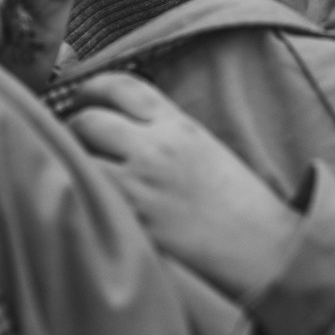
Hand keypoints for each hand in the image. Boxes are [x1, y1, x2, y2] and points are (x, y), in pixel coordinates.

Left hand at [65, 72, 300, 299]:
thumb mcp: (205, 148)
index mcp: (178, 125)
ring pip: (78, 158)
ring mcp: (140, 185)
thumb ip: (164, 131)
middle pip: (89, 120)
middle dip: (74, 128)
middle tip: (73, 141)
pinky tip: (86, 202)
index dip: (92, 87)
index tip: (82, 96)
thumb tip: (121, 126)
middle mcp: (155, 148)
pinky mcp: (132, 221)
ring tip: (78, 174)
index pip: (122, 87)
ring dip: (72, 163)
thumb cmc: (238, 203)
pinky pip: (88, 196)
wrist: (263, 248)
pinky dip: (80, 195)